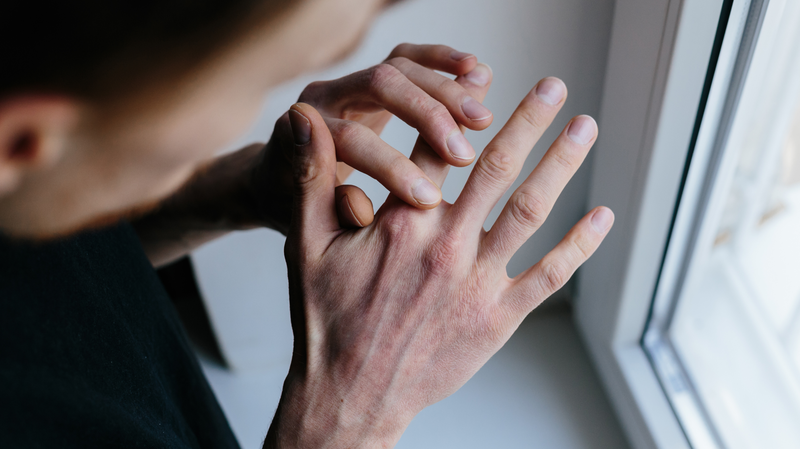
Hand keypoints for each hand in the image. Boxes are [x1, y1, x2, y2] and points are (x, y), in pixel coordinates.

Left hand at [249, 43, 493, 233]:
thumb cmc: (292, 205)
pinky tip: (475, 69)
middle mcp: (323, 97)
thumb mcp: (303, 220)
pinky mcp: (373, 78)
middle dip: (426, 117)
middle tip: (463, 154)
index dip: (390, 167)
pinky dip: (442, 60)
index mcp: (300, 133)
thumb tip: (360, 207)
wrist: (278, 177)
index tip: (429, 199)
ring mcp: (348, 81)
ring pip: (399, 67)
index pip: (350, 138)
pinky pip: (409, 57)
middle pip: (377, 86)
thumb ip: (331, 213)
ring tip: (482, 119)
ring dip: (445, 90)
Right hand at [266, 77, 613, 446]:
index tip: (481, 82)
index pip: (438, 147)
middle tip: (555, 88)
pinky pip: (549, 275)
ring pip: (530, 209)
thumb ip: (311, 179)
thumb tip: (302, 121)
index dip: (461, 108)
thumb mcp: (305, 246)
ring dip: (561, 164)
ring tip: (585, 128)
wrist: (351, 394)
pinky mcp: (498, 317)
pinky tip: (600, 216)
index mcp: (401, 221)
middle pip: (496, 167)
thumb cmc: (327, 323)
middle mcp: (446, 244)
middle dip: (529, 121)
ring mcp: (477, 281)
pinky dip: (579, 244)